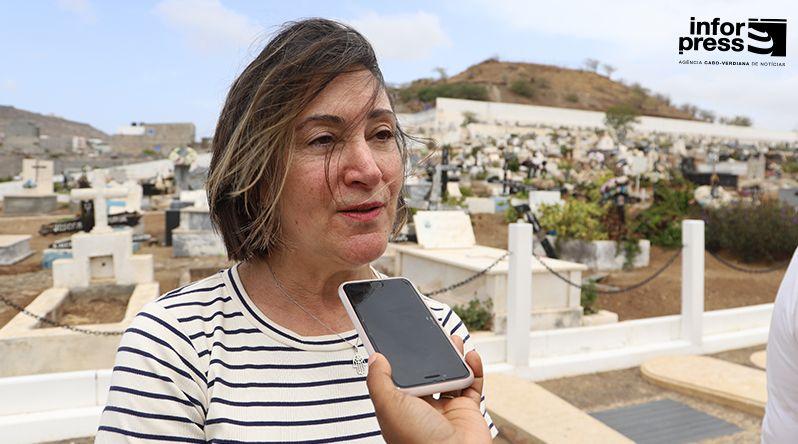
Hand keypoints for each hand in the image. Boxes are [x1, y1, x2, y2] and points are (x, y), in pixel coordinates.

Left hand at [367, 335, 491, 443]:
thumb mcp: (388, 406)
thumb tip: (375, 358)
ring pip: (450, 375)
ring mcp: (446, 409)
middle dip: (429, 354)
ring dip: (453, 356)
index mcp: (399, 408)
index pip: (398, 377)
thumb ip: (379, 380)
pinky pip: (472, 384)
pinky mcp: (467, 410)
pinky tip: (470, 356)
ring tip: (451, 338)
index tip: (400, 339)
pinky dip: (474, 369)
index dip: (400, 359)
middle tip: (431, 334)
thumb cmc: (417, 441)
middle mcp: (422, 408)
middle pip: (426, 373)